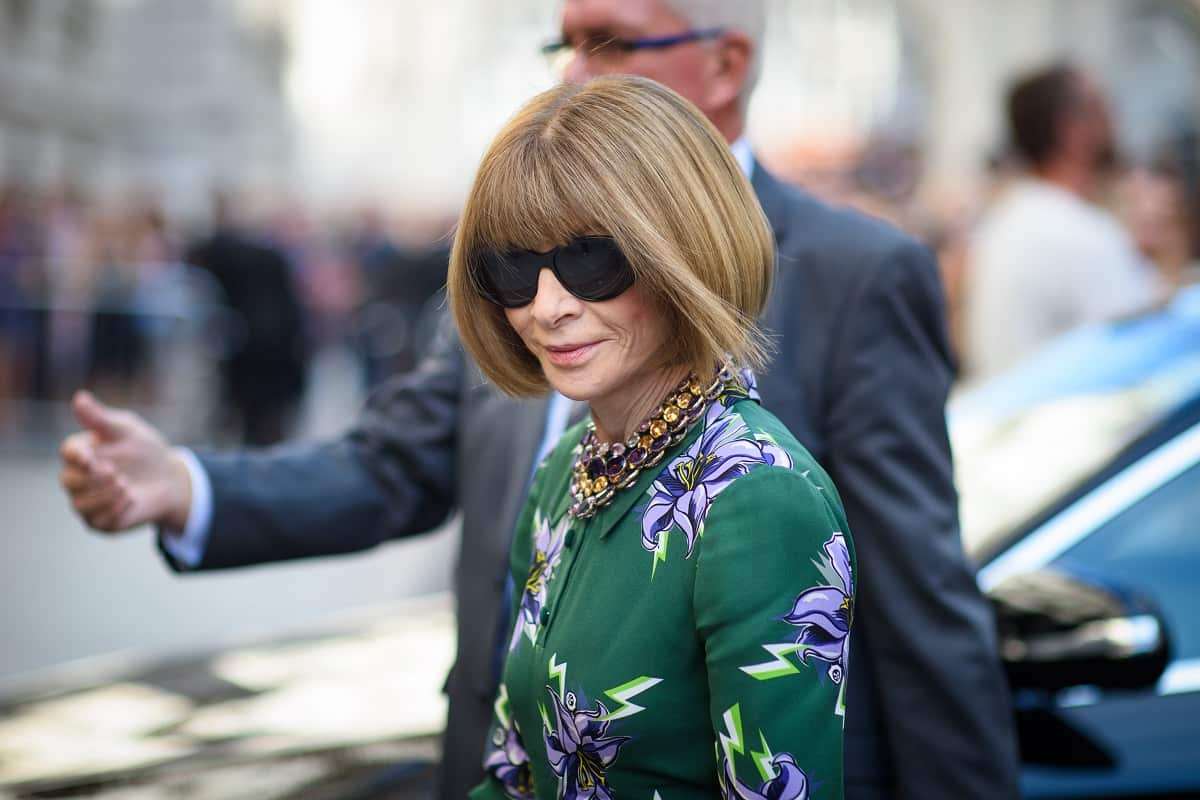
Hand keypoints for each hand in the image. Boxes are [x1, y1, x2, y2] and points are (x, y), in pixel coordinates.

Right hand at [59, 391, 192, 532]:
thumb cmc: (144, 450)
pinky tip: (131, 499)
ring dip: (104, 495)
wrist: (169, 479)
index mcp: (82, 452)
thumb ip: (102, 418)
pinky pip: (98, 521)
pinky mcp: (100, 521)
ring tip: (126, 485)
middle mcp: (78, 478)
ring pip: (81, 504)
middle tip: (116, 473)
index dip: (77, 457)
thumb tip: (79, 397)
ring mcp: (87, 501)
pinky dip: (114, 511)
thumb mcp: (127, 430)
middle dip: (91, 478)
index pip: (68, 454)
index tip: (91, 457)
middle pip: (68, 480)